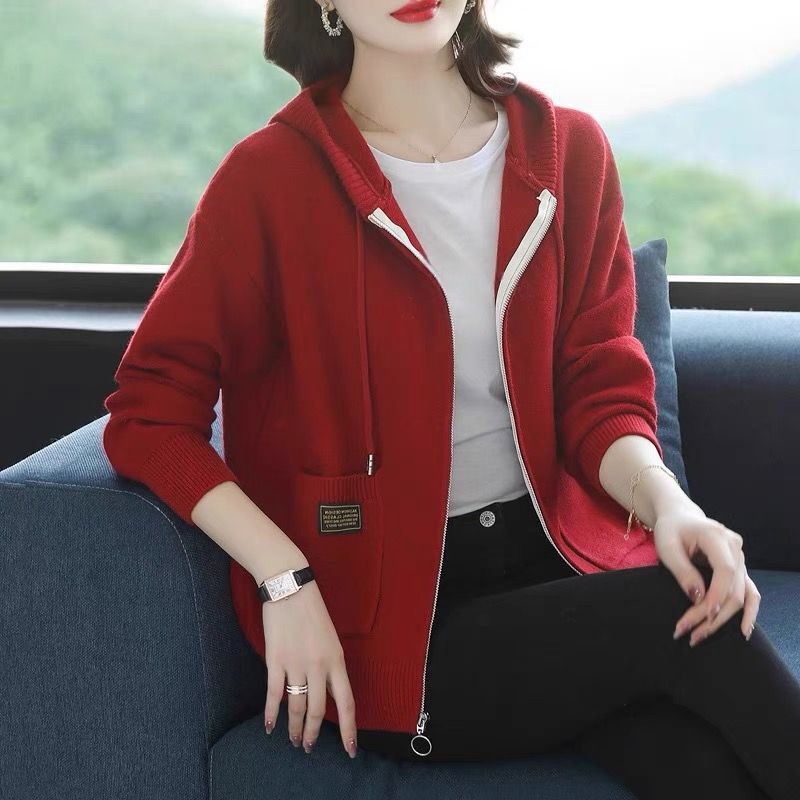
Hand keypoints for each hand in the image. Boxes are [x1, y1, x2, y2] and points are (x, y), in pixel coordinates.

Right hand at [261, 574, 357, 758]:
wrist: (290, 588)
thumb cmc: (311, 611)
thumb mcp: (330, 639)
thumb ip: (331, 667)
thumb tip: (329, 693)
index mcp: (337, 660)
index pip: (347, 702)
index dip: (350, 729)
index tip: (351, 750)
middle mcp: (319, 666)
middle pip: (319, 710)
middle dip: (314, 733)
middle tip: (309, 747)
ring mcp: (296, 664)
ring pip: (297, 706)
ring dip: (295, 727)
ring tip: (294, 740)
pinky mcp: (275, 661)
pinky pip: (275, 694)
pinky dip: (272, 714)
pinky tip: (270, 727)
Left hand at [651, 506, 760, 646]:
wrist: (680, 517)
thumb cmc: (670, 530)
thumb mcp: (667, 546)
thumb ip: (682, 571)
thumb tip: (698, 598)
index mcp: (717, 536)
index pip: (725, 571)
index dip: (717, 595)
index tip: (703, 615)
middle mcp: (735, 547)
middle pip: (733, 588)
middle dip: (713, 614)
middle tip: (689, 633)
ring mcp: (740, 558)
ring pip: (741, 594)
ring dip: (724, 619)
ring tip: (701, 636)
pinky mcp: (739, 568)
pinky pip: (749, 592)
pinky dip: (748, 612)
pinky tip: (743, 631)